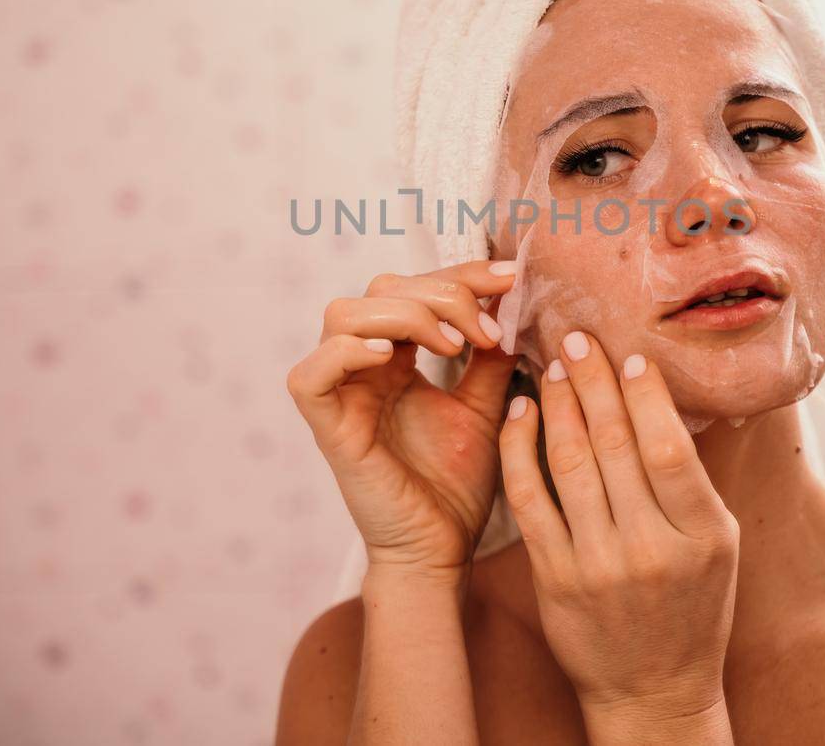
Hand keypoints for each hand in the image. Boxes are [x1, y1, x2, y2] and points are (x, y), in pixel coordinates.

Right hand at [286, 260, 519, 578]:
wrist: (441, 550)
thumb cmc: (455, 486)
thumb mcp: (484, 407)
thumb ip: (491, 356)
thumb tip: (513, 303)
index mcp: (395, 357)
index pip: (417, 287)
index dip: (463, 275)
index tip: (512, 279)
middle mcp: (362, 366)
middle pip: (382, 288)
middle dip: (443, 294)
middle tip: (487, 332)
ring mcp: (340, 393)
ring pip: (342, 314)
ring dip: (405, 315)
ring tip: (454, 346)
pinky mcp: (326, 427)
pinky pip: (311, 373)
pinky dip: (347, 352)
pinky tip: (393, 358)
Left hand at [497, 329, 738, 723]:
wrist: (652, 690)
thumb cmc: (692, 607)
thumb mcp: (716, 545)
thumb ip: (691, 480)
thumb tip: (663, 397)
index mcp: (702, 536)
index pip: (667, 448)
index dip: (645, 395)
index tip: (629, 355)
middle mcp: (650, 549)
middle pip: (615, 445)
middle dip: (594, 382)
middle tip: (578, 338)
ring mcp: (597, 566)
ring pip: (569, 464)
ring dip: (558, 405)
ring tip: (554, 366)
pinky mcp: (554, 578)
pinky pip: (529, 500)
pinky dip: (520, 450)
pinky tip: (521, 413)